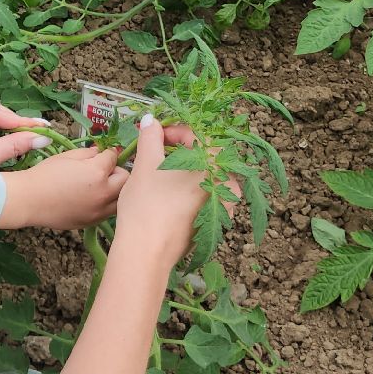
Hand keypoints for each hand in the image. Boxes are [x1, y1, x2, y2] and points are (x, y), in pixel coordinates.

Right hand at [0, 147, 125, 229]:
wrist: (29, 200)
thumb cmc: (45, 174)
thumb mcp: (68, 156)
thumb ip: (89, 153)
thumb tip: (101, 152)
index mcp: (97, 173)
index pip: (113, 158)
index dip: (108, 153)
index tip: (103, 153)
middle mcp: (103, 193)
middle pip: (126, 179)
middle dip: (117, 171)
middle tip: (104, 170)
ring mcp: (99, 211)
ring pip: (121, 199)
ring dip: (115, 190)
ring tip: (100, 186)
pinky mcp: (92, 222)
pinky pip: (108, 211)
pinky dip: (105, 204)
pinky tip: (91, 199)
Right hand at [111, 115, 211, 267]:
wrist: (147, 252)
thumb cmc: (147, 205)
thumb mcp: (146, 164)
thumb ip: (150, 137)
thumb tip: (151, 120)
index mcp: (215, 165)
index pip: (197, 135)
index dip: (172, 129)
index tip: (153, 133)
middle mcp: (227, 185)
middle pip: (203, 155)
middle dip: (179, 147)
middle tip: (156, 148)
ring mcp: (223, 206)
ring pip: (203, 175)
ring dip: (183, 166)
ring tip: (159, 168)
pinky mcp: (213, 222)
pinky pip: (203, 194)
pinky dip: (187, 186)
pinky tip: (167, 190)